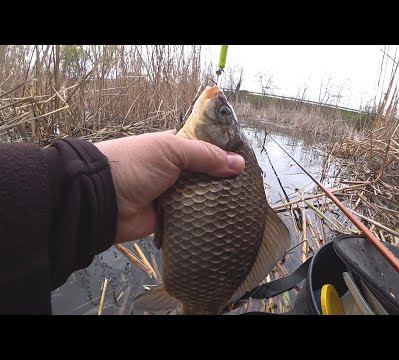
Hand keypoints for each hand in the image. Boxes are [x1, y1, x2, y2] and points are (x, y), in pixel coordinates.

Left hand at [95, 130, 244, 243]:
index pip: (205, 147)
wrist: (101, 200)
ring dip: (219, 199)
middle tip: (251, 186)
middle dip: (225, 178)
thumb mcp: (171, 150)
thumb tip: (239, 163)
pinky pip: (194, 216)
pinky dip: (208, 217)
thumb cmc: (134, 164)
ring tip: (245, 203)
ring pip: (203, 195)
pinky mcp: (172, 217)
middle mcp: (176, 170)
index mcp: (174, 147)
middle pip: (207, 173)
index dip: (225, 152)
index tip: (247, 160)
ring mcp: (174, 194)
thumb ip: (205, 155)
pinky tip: (229, 219)